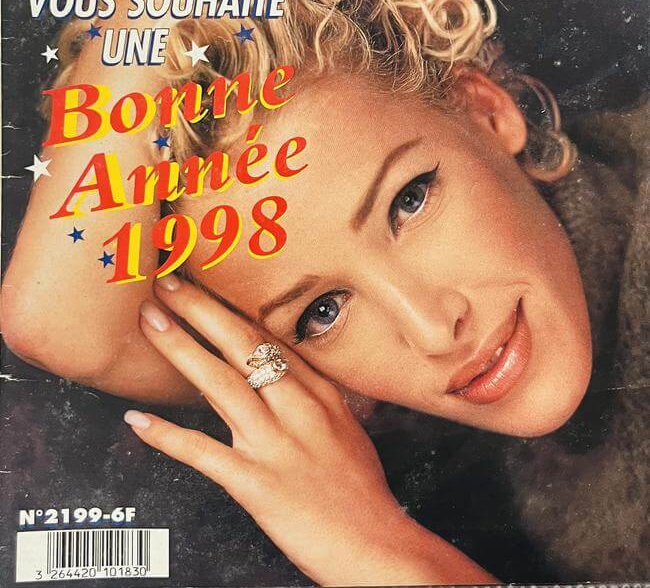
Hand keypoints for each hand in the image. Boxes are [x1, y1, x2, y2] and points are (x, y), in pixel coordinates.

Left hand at [124, 276, 492, 585]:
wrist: (377, 548)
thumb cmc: (362, 492)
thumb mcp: (347, 428)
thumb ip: (314, 398)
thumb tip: (287, 374)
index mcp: (319, 392)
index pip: (267, 338)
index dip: (229, 309)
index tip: (203, 285)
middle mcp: (298, 408)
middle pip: (242, 345)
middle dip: (200, 310)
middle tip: (167, 282)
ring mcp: (276, 444)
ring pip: (221, 383)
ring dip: (180, 348)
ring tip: (149, 321)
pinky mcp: (258, 484)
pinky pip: (204, 453)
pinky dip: (167, 436)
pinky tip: (137, 421)